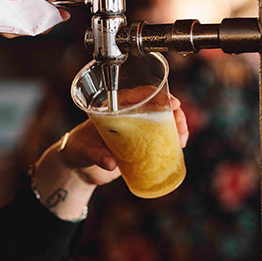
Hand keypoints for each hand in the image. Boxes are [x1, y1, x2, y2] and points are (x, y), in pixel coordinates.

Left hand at [31, 97, 188, 220]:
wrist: (79, 166)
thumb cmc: (79, 149)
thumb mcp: (86, 150)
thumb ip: (97, 154)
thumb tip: (111, 163)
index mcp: (116, 106)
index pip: (141, 94)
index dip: (159, 95)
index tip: (172, 103)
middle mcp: (129, 115)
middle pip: (158, 106)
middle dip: (174, 113)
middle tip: (180, 127)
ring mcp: (137, 129)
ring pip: (163, 122)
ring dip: (177, 127)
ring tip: (182, 139)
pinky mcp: (141, 144)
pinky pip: (160, 138)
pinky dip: (172, 141)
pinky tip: (179, 147)